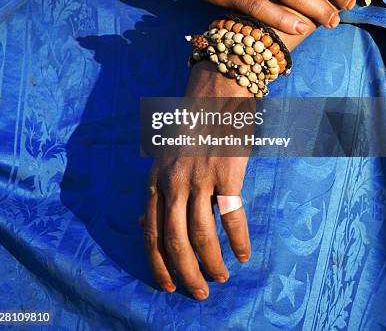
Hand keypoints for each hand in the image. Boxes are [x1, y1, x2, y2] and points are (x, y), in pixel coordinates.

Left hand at [143, 65, 251, 299]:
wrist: (215, 94)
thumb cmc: (189, 126)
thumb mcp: (162, 156)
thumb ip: (155, 189)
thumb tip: (141, 221)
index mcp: (156, 179)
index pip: (150, 232)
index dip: (158, 263)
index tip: (167, 285)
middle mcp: (174, 182)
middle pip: (175, 239)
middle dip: (186, 272)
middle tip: (199, 292)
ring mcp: (200, 178)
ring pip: (203, 234)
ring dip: (212, 263)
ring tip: (221, 277)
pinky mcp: (228, 174)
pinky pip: (232, 216)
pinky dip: (239, 240)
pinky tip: (244, 254)